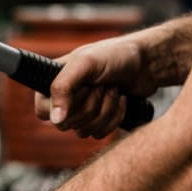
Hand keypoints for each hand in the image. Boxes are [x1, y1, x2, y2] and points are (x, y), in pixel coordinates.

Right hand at [34, 34, 155, 137]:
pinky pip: (99, 134)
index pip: (43, 112)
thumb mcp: (85, 64)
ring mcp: (83, 111)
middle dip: (90, 105)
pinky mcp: (100, 121)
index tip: (82, 88)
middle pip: (66, 125)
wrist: (147, 63)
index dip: (63, 105)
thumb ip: (62, 87)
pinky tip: (121, 99)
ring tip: (113, 89)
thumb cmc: (115, 56)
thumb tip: (55, 120)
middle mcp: (66, 98)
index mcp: (55, 82)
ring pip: (83, 132)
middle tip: (101, 85)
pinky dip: (115, 117)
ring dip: (104, 110)